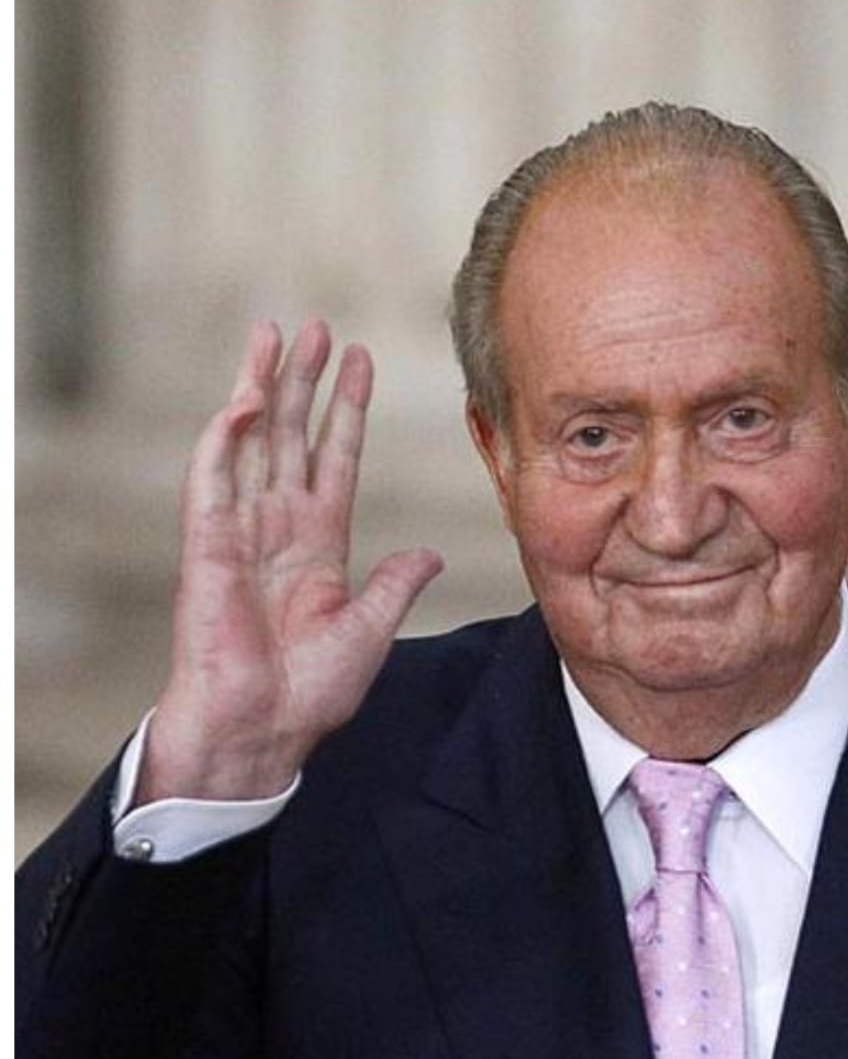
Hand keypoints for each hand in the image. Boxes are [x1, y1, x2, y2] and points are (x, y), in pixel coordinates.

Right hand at [138, 320, 443, 802]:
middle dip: (304, 380)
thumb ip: (395, 583)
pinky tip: (245, 402)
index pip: (334, 459)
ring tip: (275, 335)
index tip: (360, 361)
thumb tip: (430, 553)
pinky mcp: (207, 549)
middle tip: (316, 326)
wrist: (262, 732)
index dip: (345, 410)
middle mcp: (278, 528)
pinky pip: (213, 484)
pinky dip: (226, 441)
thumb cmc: (309, 693)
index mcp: (318, 544)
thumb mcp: (371, 629)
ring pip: (252, 444)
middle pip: (292, 436)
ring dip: (263, 388)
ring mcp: (240, 534)